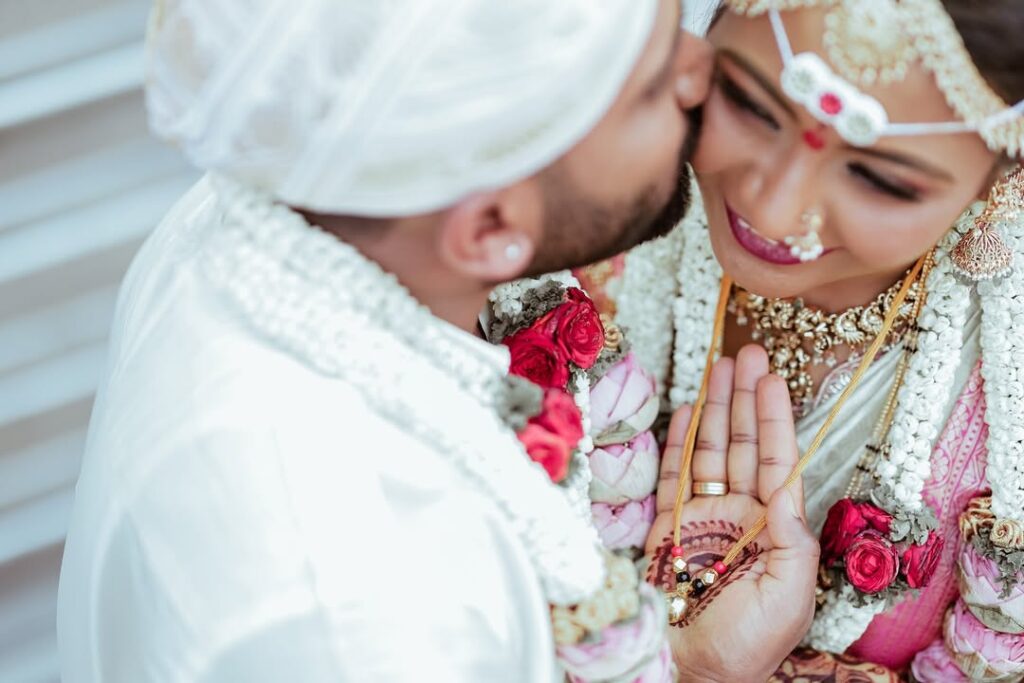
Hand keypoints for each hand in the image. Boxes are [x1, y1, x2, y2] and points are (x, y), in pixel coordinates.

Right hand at [645, 345, 819, 681]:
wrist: (690, 668)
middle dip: (745, 398)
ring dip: (716, 409)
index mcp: (774, 530)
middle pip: (744, 445)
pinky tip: (690, 410)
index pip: (776, 461)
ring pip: (711, 451)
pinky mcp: (670, 526)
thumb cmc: (747, 643)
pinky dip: (681, 441)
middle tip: (747, 354)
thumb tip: (787, 489)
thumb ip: (792, 539)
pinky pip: (676, 474)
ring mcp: (704, 518)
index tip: (771, 378)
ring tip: (719, 367)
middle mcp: (740, 516)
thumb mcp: (788, 593)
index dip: (774, 417)